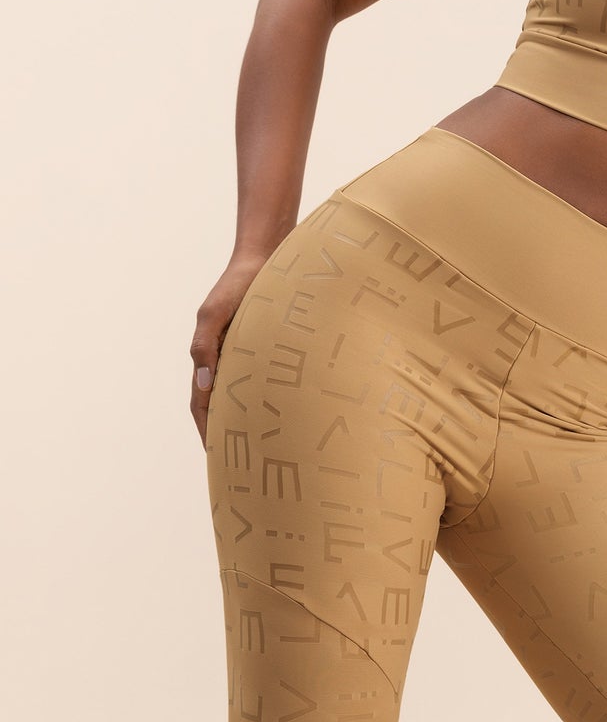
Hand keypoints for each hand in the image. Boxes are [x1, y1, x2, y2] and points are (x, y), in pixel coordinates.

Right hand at [189, 253, 270, 447]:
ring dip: (250, 421)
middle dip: (229, 434)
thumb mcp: (214, 314)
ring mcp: (248, 356)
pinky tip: (289, 416)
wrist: (266, 258)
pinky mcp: (270, 349)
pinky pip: (268, 381)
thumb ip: (204, 346)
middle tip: (242, 463)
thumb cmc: (237, 285)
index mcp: (209, 357)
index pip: (202, 404)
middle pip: (224, 406)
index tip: (215, 455)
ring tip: (266, 448)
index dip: (206, 430)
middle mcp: (228, 361)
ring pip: (246, 397)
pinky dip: (272, 400)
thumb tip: (203, 383)